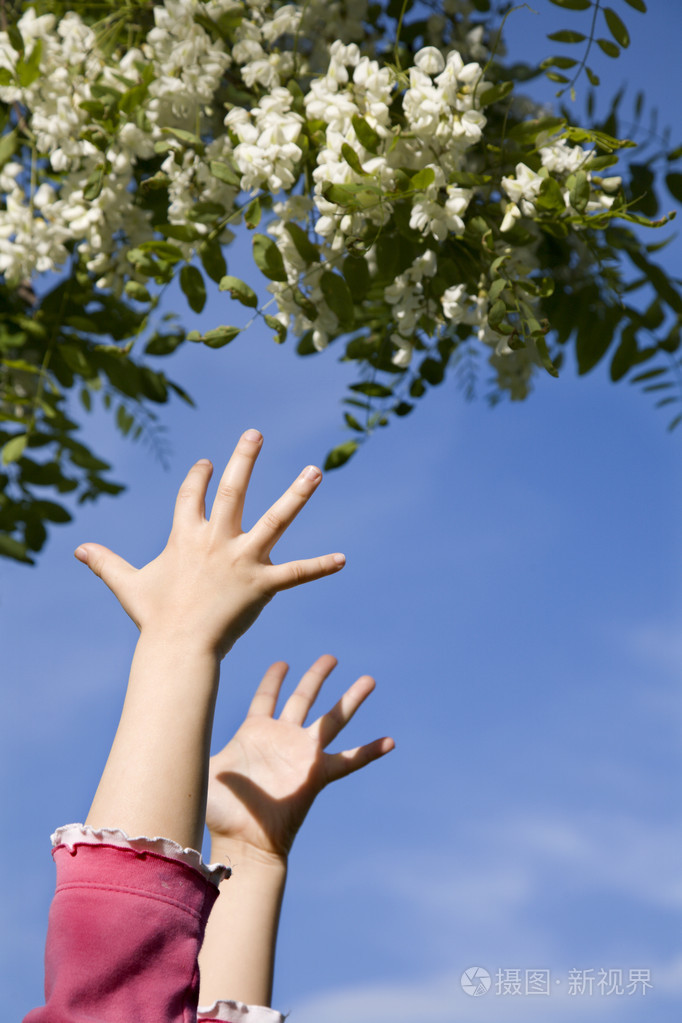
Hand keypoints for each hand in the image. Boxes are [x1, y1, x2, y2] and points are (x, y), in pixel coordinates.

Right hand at [73, 430, 344, 658]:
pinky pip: (297, 573)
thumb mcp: (128, 584)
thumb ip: (106, 562)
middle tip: (255, 433)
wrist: (177, 647)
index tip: (207, 462)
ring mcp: (242, 559)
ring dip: (297, 494)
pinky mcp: (263, 584)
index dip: (198, 478)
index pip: (192, 495)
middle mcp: (216, 540)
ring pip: (276, 519)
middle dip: (244, 459)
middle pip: (233, 490)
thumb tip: (77, 549)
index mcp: (186, 535)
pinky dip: (320, 567)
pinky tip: (343, 559)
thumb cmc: (154, 617)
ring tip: (316, 470)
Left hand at [205, 655, 394, 861]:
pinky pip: (349, 761)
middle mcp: (283, 738)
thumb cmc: (221, 811)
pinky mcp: (317, 774)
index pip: (267, 698)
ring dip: (351, 699)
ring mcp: (303, 754)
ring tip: (369, 680)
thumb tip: (186, 728)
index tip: (282, 663)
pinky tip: (389, 741)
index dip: (273, 680)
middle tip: (330, 657)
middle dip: (317, 676)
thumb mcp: (206, 770)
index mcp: (255, 732)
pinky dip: (369, 752)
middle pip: (304, 698)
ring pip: (332, 719)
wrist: (244, 841)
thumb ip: (201, 746)